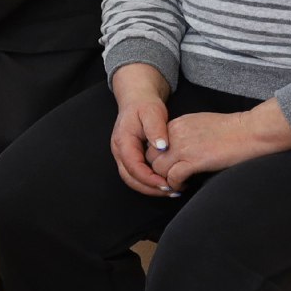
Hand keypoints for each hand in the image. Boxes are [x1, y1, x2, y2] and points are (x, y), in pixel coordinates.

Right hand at [108, 65, 174, 195]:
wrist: (137, 98)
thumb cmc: (144, 105)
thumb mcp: (152, 112)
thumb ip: (156, 129)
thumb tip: (161, 147)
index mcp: (123, 141)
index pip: (133, 167)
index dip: (149, 179)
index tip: (167, 184)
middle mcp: (119, 151)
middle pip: (130, 178)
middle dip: (150, 189)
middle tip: (171, 191)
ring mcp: (122, 155)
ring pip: (132, 179)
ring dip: (149, 188)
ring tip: (170, 190)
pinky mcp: (130, 156)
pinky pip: (136, 174)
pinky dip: (149, 182)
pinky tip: (164, 182)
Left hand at [156, 103, 290, 191]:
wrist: (252, 131)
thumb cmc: (233, 130)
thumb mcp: (200, 124)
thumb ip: (184, 134)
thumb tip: (177, 149)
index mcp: (176, 125)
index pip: (152, 145)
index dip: (158, 159)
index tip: (167, 168)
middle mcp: (174, 134)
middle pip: (151, 157)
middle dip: (158, 171)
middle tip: (169, 180)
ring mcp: (183, 147)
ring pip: (158, 169)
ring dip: (165, 180)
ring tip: (177, 185)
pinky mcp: (194, 160)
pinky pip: (172, 178)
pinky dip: (176, 185)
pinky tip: (185, 187)